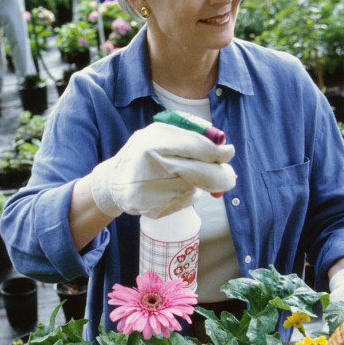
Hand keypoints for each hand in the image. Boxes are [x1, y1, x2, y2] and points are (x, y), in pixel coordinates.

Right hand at [90, 122, 235, 218]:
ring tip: (181, 176)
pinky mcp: (157, 210)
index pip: (200, 149)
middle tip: (229, 175)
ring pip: (197, 188)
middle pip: (206, 175)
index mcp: (156, 143)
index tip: (228, 152)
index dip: (219, 152)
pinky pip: (186, 201)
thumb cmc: (142, 153)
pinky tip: (169, 188)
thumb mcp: (158, 134)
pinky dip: (185, 194)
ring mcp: (156, 192)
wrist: (115, 182)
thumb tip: (220, 146)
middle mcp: (156, 168)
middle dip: (223, 175)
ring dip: (199, 183)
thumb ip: (187, 136)